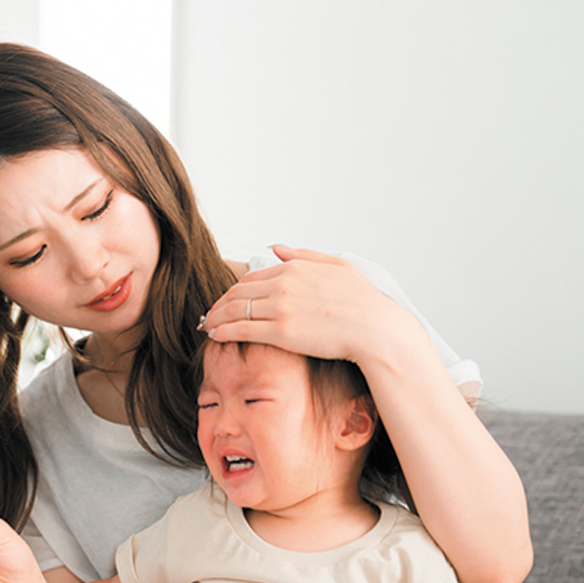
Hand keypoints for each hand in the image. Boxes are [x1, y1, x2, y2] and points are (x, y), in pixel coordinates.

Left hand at [201, 245, 412, 363]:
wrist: (376, 329)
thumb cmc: (363, 301)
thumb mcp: (337, 266)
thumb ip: (304, 256)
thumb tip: (277, 248)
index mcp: (294, 268)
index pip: (251, 278)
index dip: (234, 291)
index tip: (227, 301)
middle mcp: (283, 285)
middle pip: (238, 293)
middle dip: (220, 304)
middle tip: (209, 315)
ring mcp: (281, 308)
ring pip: (236, 310)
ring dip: (216, 318)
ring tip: (207, 326)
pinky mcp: (281, 332)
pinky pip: (242, 330)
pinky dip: (224, 331)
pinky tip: (215, 335)